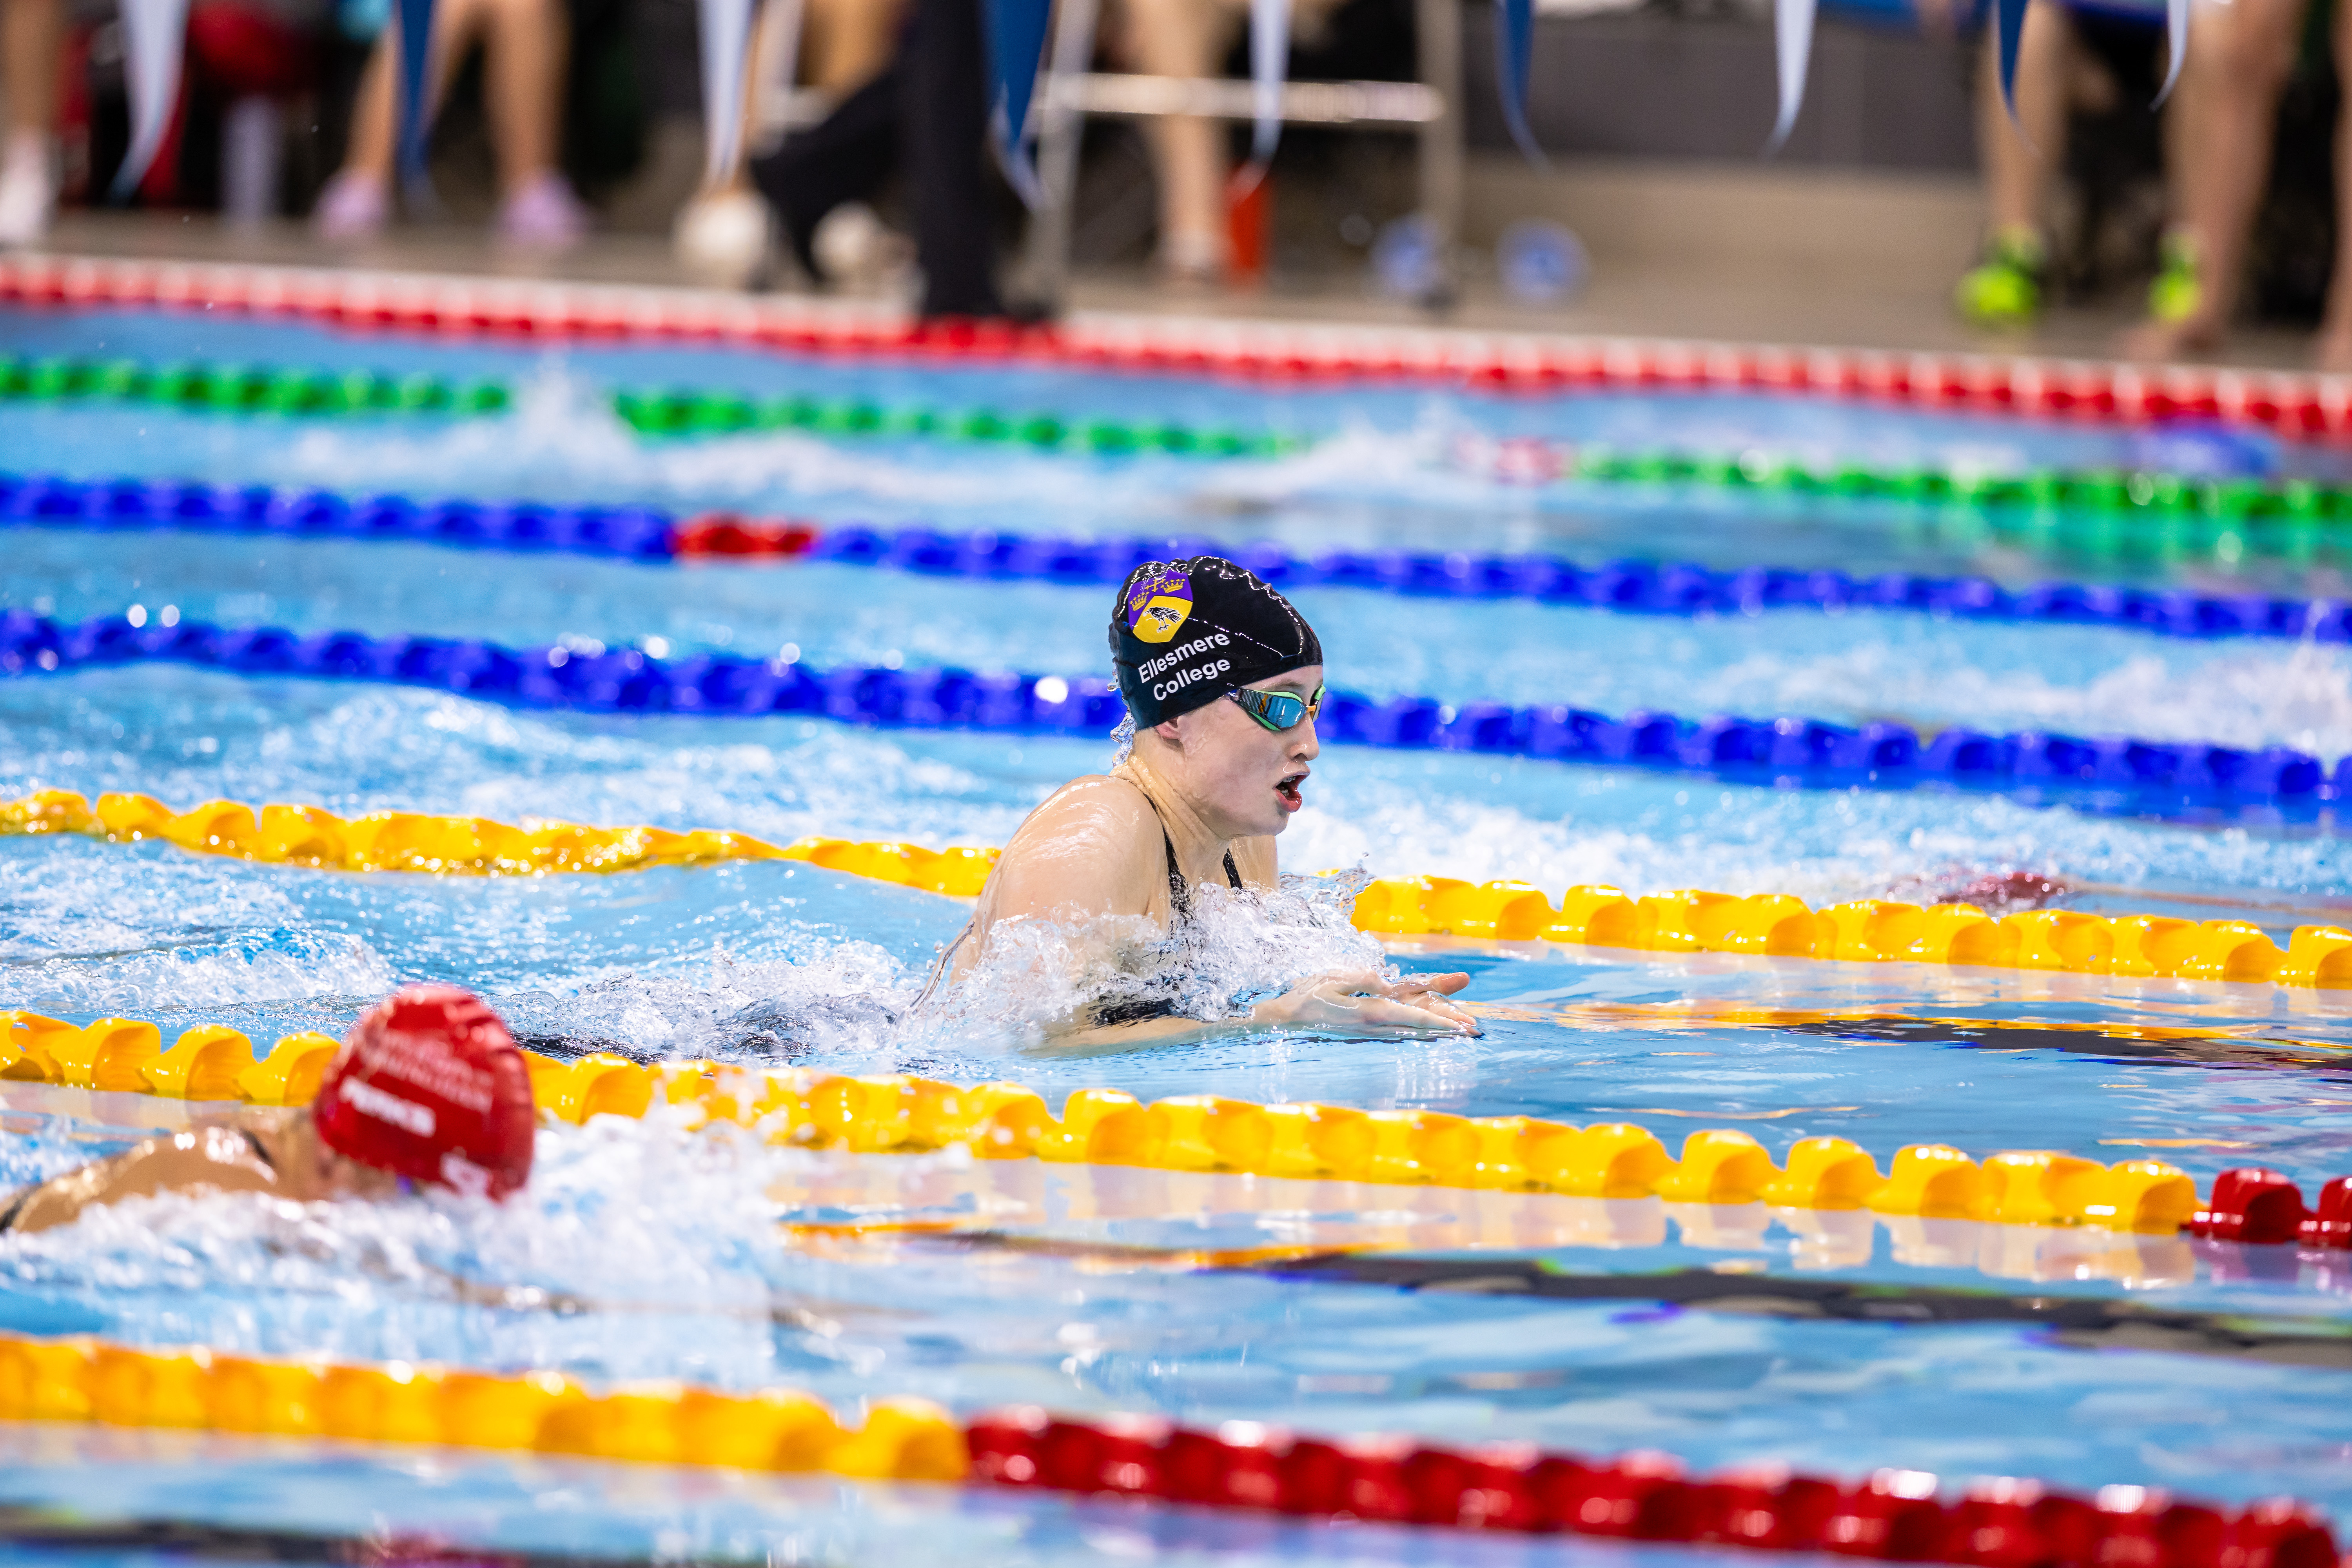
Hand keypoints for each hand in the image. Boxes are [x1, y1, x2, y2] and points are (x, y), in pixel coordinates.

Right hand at [1250, 969, 1480, 1035]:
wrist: (1285, 1020)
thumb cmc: (1307, 996)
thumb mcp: (1333, 979)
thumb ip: (1363, 980)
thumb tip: (1387, 985)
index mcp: (1370, 1011)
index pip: (1413, 1015)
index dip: (1440, 1020)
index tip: (1463, 1026)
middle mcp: (1375, 1024)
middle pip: (1419, 1024)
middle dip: (1447, 1026)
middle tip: (1475, 1029)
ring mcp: (1371, 1030)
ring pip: (1412, 1029)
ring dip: (1437, 1030)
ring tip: (1462, 1031)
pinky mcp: (1366, 1030)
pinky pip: (1399, 1030)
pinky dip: (1419, 1031)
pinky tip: (1430, 1032)